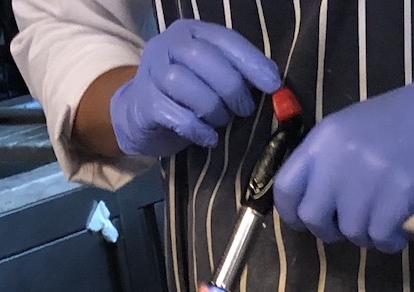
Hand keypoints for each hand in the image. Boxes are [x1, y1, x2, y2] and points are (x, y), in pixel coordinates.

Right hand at [110, 19, 280, 156]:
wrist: (140, 115)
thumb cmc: (185, 96)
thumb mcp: (210, 77)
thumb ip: (235, 73)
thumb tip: (274, 85)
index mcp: (192, 32)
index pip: (226, 40)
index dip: (252, 62)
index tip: (274, 85)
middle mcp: (170, 45)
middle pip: (207, 61)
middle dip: (233, 89)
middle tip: (243, 110)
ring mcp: (153, 72)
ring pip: (189, 87)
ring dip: (214, 109)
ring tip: (221, 121)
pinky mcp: (146, 103)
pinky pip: (177, 116)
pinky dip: (198, 130)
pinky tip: (209, 137)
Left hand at [273, 56, 413, 252]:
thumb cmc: (409, 121)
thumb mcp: (356, 130)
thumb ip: (331, 161)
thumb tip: (317, 201)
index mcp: (324, 140)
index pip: (285, 187)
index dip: (292, 213)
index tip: (308, 221)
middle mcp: (338, 158)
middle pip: (313, 217)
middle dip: (330, 230)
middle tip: (351, 225)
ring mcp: (367, 176)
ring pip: (349, 230)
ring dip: (367, 235)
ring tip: (385, 222)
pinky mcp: (397, 194)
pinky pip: (379, 236)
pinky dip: (389, 242)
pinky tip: (399, 232)